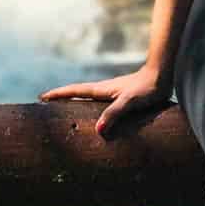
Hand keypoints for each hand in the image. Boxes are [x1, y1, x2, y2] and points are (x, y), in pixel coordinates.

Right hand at [39, 66, 170, 136]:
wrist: (162, 75)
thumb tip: (98, 130)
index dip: (58, 94)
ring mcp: (112, 92)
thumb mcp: (129, 102)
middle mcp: (104, 89)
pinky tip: (95, 114)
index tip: (42, 97)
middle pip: (77, 93)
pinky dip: (89, 105)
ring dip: (74, 101)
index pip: (74, 91)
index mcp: (102, 89)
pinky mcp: (121, 97)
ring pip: (88, 97)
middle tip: (47, 103)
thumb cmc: (146, 88)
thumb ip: (114, 113)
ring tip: (64, 109)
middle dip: (62, 97)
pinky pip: (99, 102)